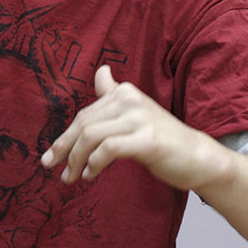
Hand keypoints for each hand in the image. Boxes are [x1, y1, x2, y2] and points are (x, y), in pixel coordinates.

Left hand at [41, 66, 229, 190]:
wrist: (197, 158)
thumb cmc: (162, 139)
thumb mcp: (135, 113)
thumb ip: (114, 95)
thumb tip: (101, 71)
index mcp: (125, 92)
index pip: (84, 114)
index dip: (63, 136)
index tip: (50, 156)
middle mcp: (130, 99)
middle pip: (83, 124)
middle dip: (63, 149)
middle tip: (52, 168)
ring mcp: (139, 118)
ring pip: (90, 136)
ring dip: (75, 160)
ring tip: (71, 177)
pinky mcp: (146, 140)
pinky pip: (107, 149)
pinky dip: (94, 164)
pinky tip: (90, 175)